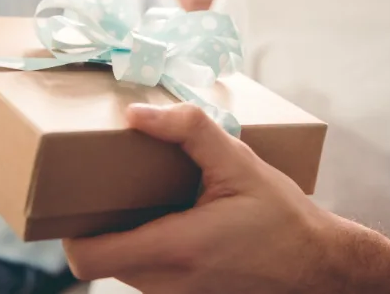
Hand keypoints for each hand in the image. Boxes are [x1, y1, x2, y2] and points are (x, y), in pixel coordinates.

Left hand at [63, 103, 332, 293]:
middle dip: (98, 221)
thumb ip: (189, 131)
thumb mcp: (240, 162)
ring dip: (123, 233)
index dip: (70, 228)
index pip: (87, 259)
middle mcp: (167, 282)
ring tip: (145, 193)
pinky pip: (146, 272)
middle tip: (111, 180)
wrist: (318, 266)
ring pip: (122, 267)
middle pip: (100, 259)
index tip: (78, 195)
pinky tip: (172, 214)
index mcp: (173, 249)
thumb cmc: (281, 216)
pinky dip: (145, 245)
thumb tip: (136, 113)